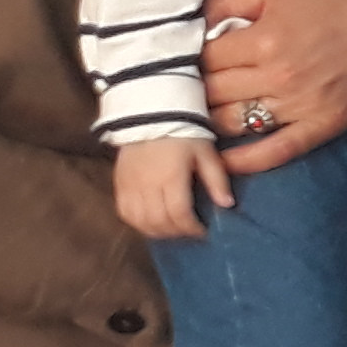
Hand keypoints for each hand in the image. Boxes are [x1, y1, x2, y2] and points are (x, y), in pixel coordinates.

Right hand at [116, 138, 230, 240]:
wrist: (151, 114)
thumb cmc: (184, 133)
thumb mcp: (206, 152)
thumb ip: (217, 180)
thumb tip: (227, 205)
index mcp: (171, 177)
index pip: (179, 214)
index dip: (192, 228)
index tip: (203, 231)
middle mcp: (147, 185)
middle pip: (159, 222)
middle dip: (177, 232)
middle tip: (189, 230)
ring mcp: (130, 186)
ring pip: (140, 221)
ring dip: (157, 231)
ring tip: (172, 229)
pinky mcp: (119, 184)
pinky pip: (124, 213)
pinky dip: (138, 223)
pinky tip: (152, 222)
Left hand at [202, 0, 346, 175]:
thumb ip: (227, 2)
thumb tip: (187, 22)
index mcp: (263, 40)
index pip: (202, 60)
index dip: (187, 60)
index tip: (183, 62)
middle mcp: (278, 77)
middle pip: (211, 95)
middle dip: (193, 91)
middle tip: (185, 90)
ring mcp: (300, 106)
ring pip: (232, 125)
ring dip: (209, 123)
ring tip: (199, 118)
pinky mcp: (322, 126)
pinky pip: (276, 152)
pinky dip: (246, 161)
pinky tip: (224, 162)